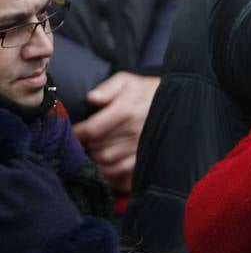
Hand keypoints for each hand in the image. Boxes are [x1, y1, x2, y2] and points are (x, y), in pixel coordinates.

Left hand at [73, 72, 159, 191]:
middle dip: (85, 145)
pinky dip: (110, 170)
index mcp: (126, 110)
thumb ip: (107, 88)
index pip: (93, 129)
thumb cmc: (144, 91)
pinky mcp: (147, 155)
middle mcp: (134, 131)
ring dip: (95, 157)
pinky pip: (124, 169)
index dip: (78, 133)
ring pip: (108, 159)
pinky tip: (104, 165)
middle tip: (81, 142)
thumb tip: (92, 98)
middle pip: (98, 147)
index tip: (73, 132)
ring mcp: (141, 145)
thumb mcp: (125, 81)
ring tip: (92, 150)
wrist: (175, 102)